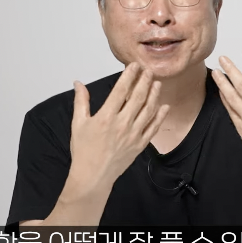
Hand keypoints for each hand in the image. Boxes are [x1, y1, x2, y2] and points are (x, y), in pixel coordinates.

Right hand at [70, 63, 169, 183]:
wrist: (93, 176)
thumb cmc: (83, 151)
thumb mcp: (78, 124)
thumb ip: (81, 101)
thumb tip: (78, 83)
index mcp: (106, 117)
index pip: (121, 90)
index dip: (129, 75)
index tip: (134, 66)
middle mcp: (122, 124)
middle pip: (138, 97)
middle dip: (145, 81)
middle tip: (149, 70)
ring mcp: (133, 135)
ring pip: (148, 111)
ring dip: (154, 95)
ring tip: (157, 83)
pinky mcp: (140, 145)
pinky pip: (153, 128)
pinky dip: (160, 116)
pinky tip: (164, 107)